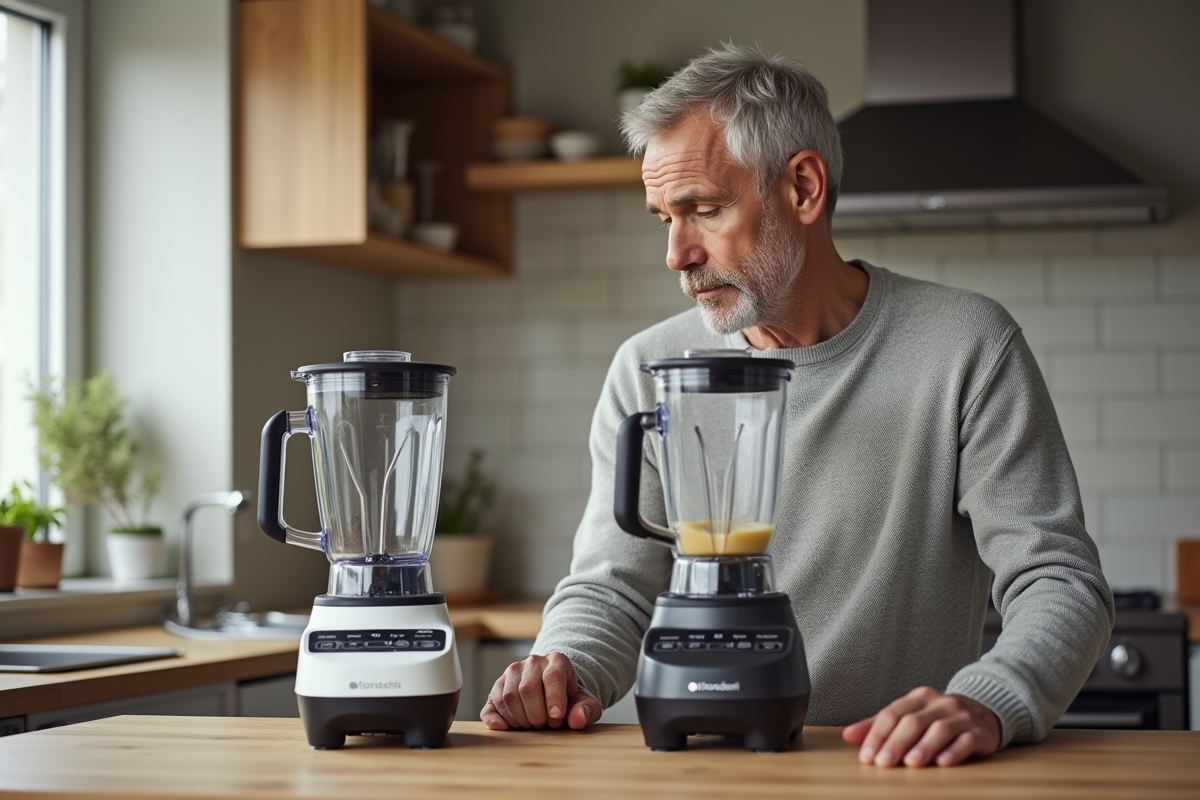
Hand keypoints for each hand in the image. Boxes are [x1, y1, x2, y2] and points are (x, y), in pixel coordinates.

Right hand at [480, 652, 602, 730]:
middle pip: (528, 689)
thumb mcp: (585, 703)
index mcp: (557, 661)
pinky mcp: (499, 685)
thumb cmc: (570, 699)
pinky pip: (493, 702)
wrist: (554, 693)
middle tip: (545, 725)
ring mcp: (513, 672)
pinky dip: (496, 718)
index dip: (553, 699)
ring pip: (508, 696)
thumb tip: (577, 720)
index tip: (556, 717)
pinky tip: (506, 728)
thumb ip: (586, 710)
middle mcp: (533, 662)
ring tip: (532, 724)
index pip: (552, 676)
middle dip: (536, 714)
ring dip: (520, 718)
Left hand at [841, 686, 999, 766]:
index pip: (893, 713)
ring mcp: (961, 716)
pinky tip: (943, 762)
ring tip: (910, 763)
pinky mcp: (980, 732)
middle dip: (896, 743)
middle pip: (913, 721)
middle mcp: (940, 703)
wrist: (985, 712)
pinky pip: (967, 740)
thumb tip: (847, 736)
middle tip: (883, 762)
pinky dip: (954, 751)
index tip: (866, 756)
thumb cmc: (939, 718)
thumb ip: (879, 726)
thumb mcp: (910, 716)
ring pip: (940, 729)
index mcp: (919, 697)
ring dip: (923, 747)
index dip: (877, 734)